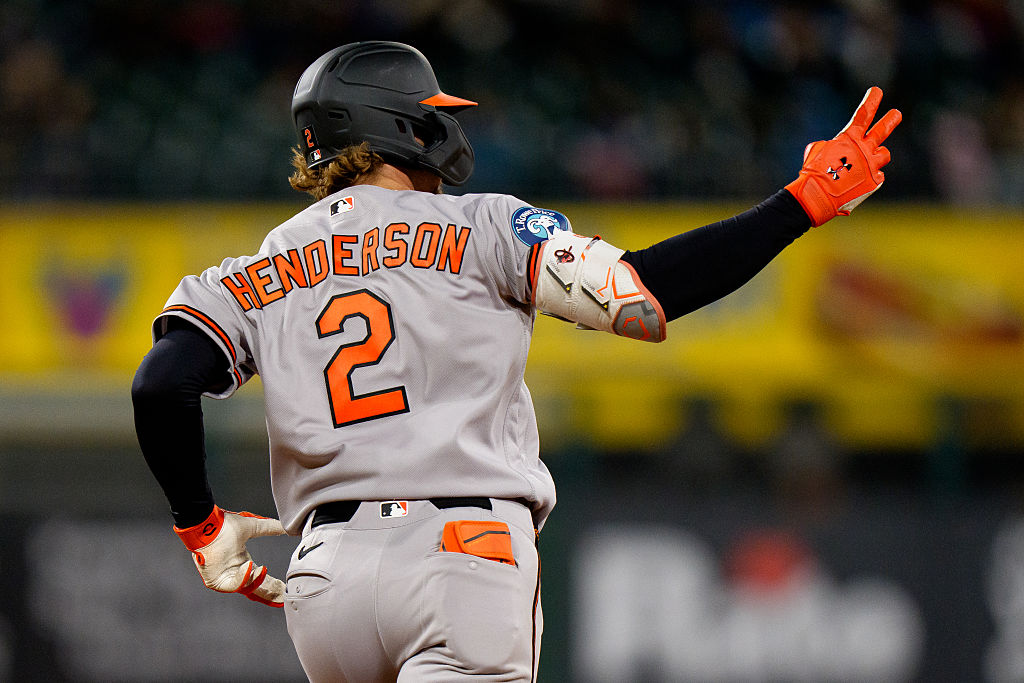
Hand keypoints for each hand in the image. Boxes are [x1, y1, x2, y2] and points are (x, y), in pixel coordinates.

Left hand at [174, 505, 286, 606]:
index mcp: (244, 563)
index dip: (273, 585)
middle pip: (256, 589)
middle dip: (269, 593)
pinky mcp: (217, 582)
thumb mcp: (253, 527)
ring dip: (256, 582)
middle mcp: (236, 573)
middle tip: (282, 595)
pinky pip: (234, 585)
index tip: (284, 588)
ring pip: (246, 588)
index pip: (261, 579)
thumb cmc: (224, 526)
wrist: (208, 526)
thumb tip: (285, 527)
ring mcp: (226, 579)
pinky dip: (243, 577)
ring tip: (263, 570)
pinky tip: (250, 566)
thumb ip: (269, 528)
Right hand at [785, 87, 901, 226]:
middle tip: (896, 113)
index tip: (877, 90)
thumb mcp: (816, 152)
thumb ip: (832, 146)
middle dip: (891, 120)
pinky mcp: (874, 181)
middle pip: (883, 130)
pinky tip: (858, 183)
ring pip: (884, 154)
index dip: (871, 100)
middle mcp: (864, 149)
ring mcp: (872, 165)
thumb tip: (835, 147)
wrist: (818, 196)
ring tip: (869, 160)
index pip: (863, 114)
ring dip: (878, 155)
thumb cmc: (814, 174)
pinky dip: (870, 177)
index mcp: (849, 139)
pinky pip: (877, 175)